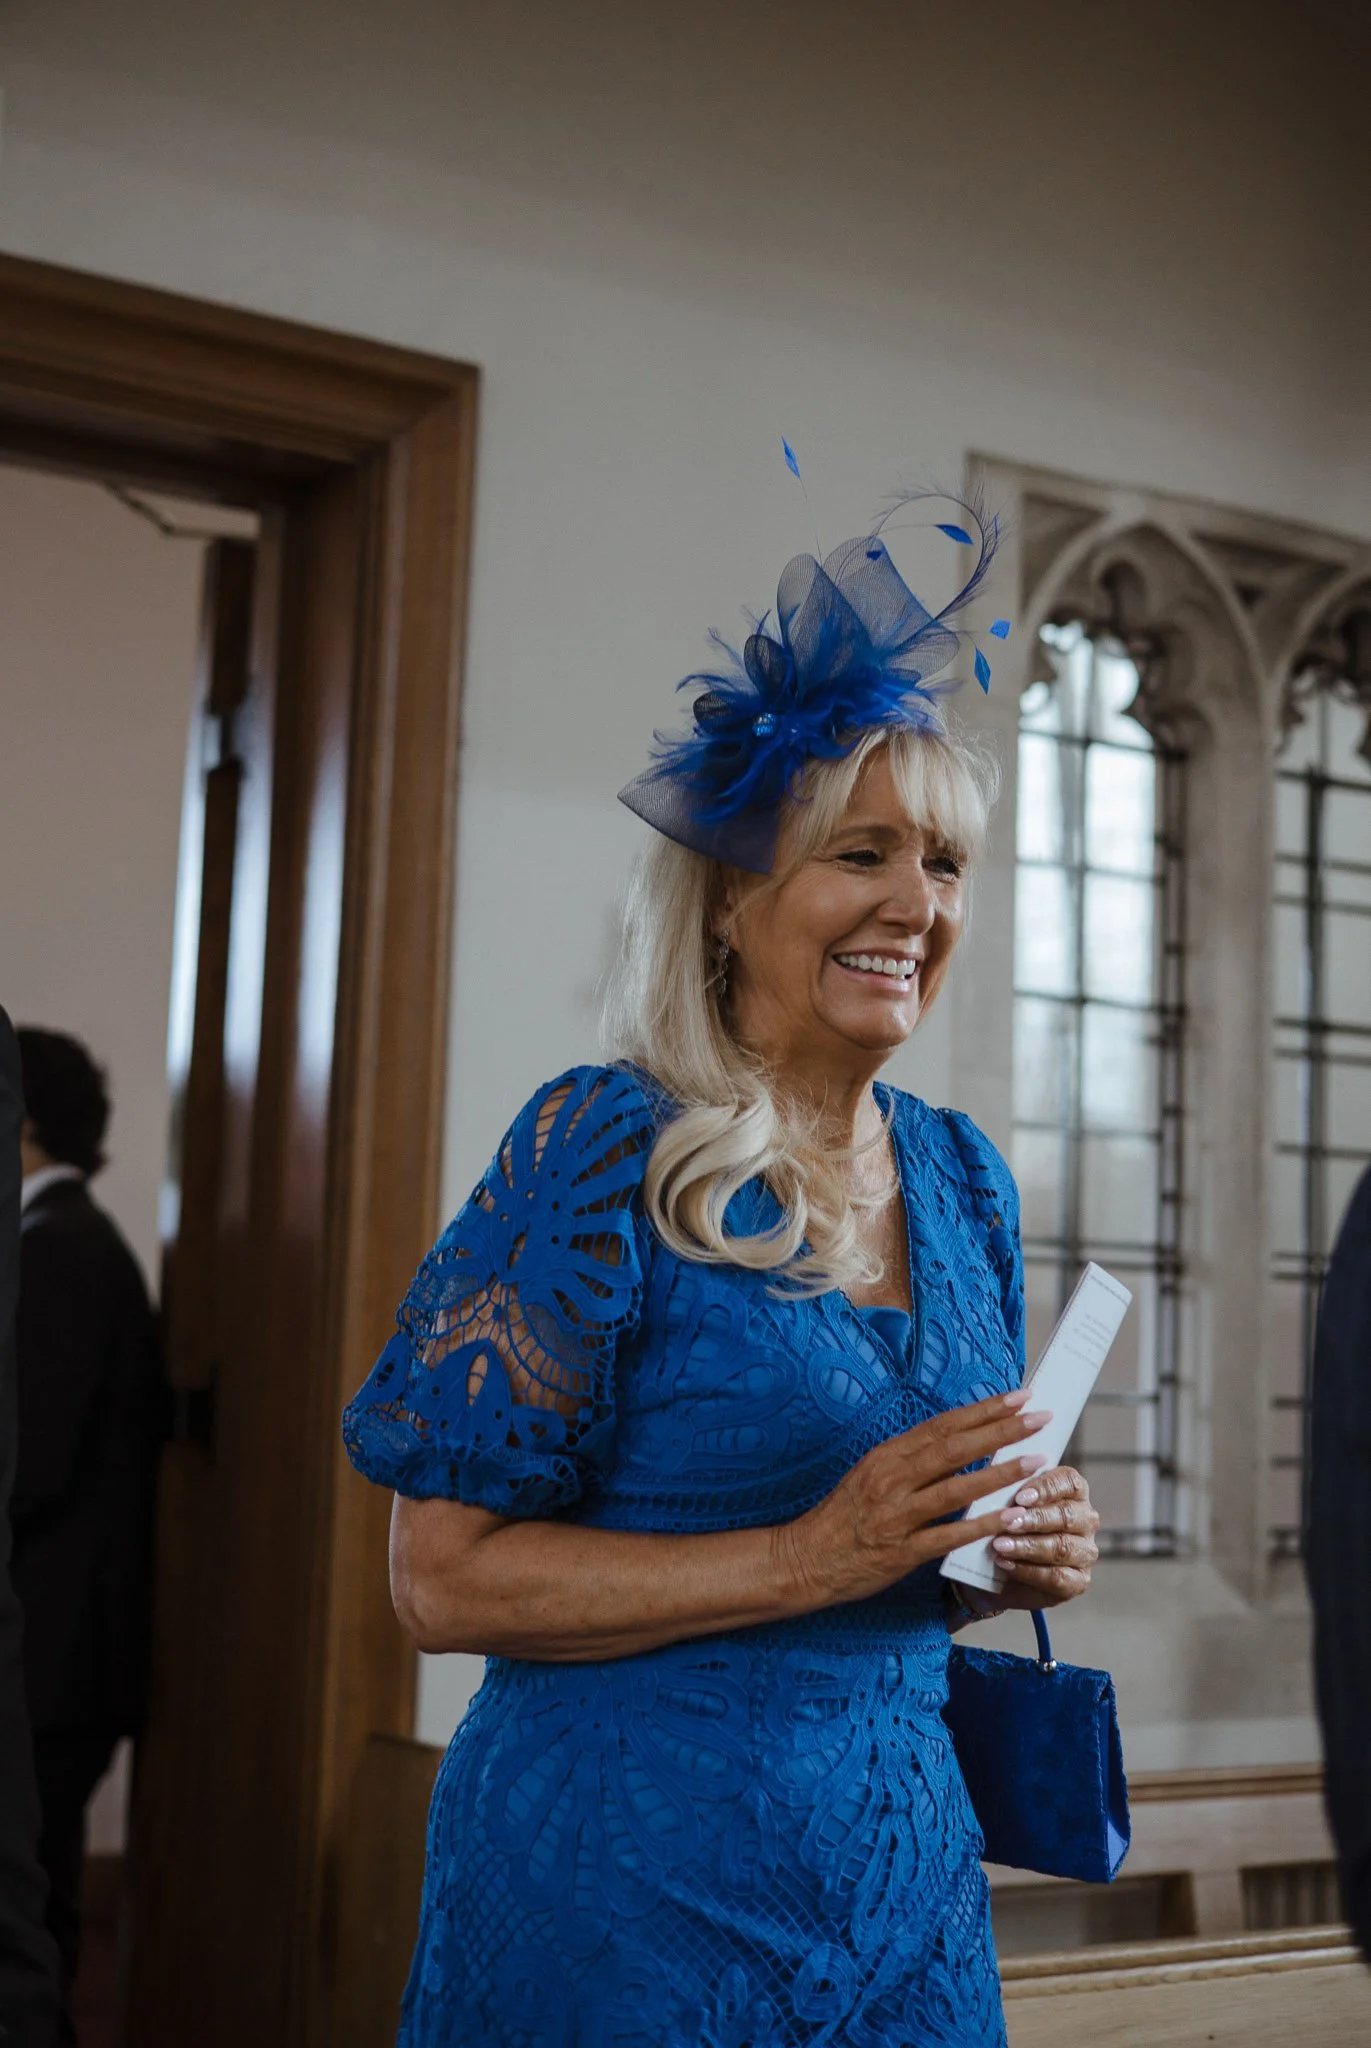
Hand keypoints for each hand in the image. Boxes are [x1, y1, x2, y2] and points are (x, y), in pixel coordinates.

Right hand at [782, 1389, 1052, 1608]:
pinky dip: (982, 1526)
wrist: (805, 1559)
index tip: (1017, 1396)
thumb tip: (955, 1441)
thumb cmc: (841, 1517)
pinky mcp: (901, 1551)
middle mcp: (892, 1479)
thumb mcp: (869, 1475)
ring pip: (957, 1488)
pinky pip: (949, 1535)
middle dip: (1001, 1429)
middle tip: (1038, 1416)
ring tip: (1037, 1461)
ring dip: (1001, 1473)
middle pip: (955, 1448)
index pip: (942, 1425)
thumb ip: (909, 1460)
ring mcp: (897, 1515)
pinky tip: (1012, 1518)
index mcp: (886, 1456)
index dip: (982, 1409)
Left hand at [987, 1466, 1098, 1609]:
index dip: (1045, 1488)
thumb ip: (1007, 1489)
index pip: (1068, 1482)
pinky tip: (1006, 1564)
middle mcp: (1085, 1519)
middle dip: (1034, 1519)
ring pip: (1062, 1547)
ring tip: (1000, 1545)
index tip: (1019, 1497)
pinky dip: (1029, 1571)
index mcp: (1073, 1491)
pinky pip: (1057, 1576)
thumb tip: (998, 1477)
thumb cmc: (1005, 1526)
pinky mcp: (1078, 1581)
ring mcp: (1085, 1551)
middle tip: (1007, 1522)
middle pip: (1066, 1515)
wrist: (997, 1571)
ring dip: (1029, 1546)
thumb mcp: (1004, 1503)